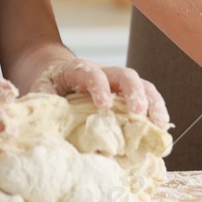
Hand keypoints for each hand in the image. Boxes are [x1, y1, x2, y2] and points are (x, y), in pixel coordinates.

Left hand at [31, 57, 170, 128]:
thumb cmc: (50, 87)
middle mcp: (104, 72)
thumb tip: (42, 121)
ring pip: (143, 85)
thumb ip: (42, 102)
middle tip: (139, 113)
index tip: (103, 106)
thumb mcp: (40, 91)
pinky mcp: (129, 95)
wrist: (58, 75)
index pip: (92, 73)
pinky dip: (156, 112)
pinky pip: (148, 98)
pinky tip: (161, 131)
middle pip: (125, 75)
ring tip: (160, 125)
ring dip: (153, 104)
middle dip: (134, 93)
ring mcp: (119, 83)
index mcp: (79, 70)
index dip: (99, 87)